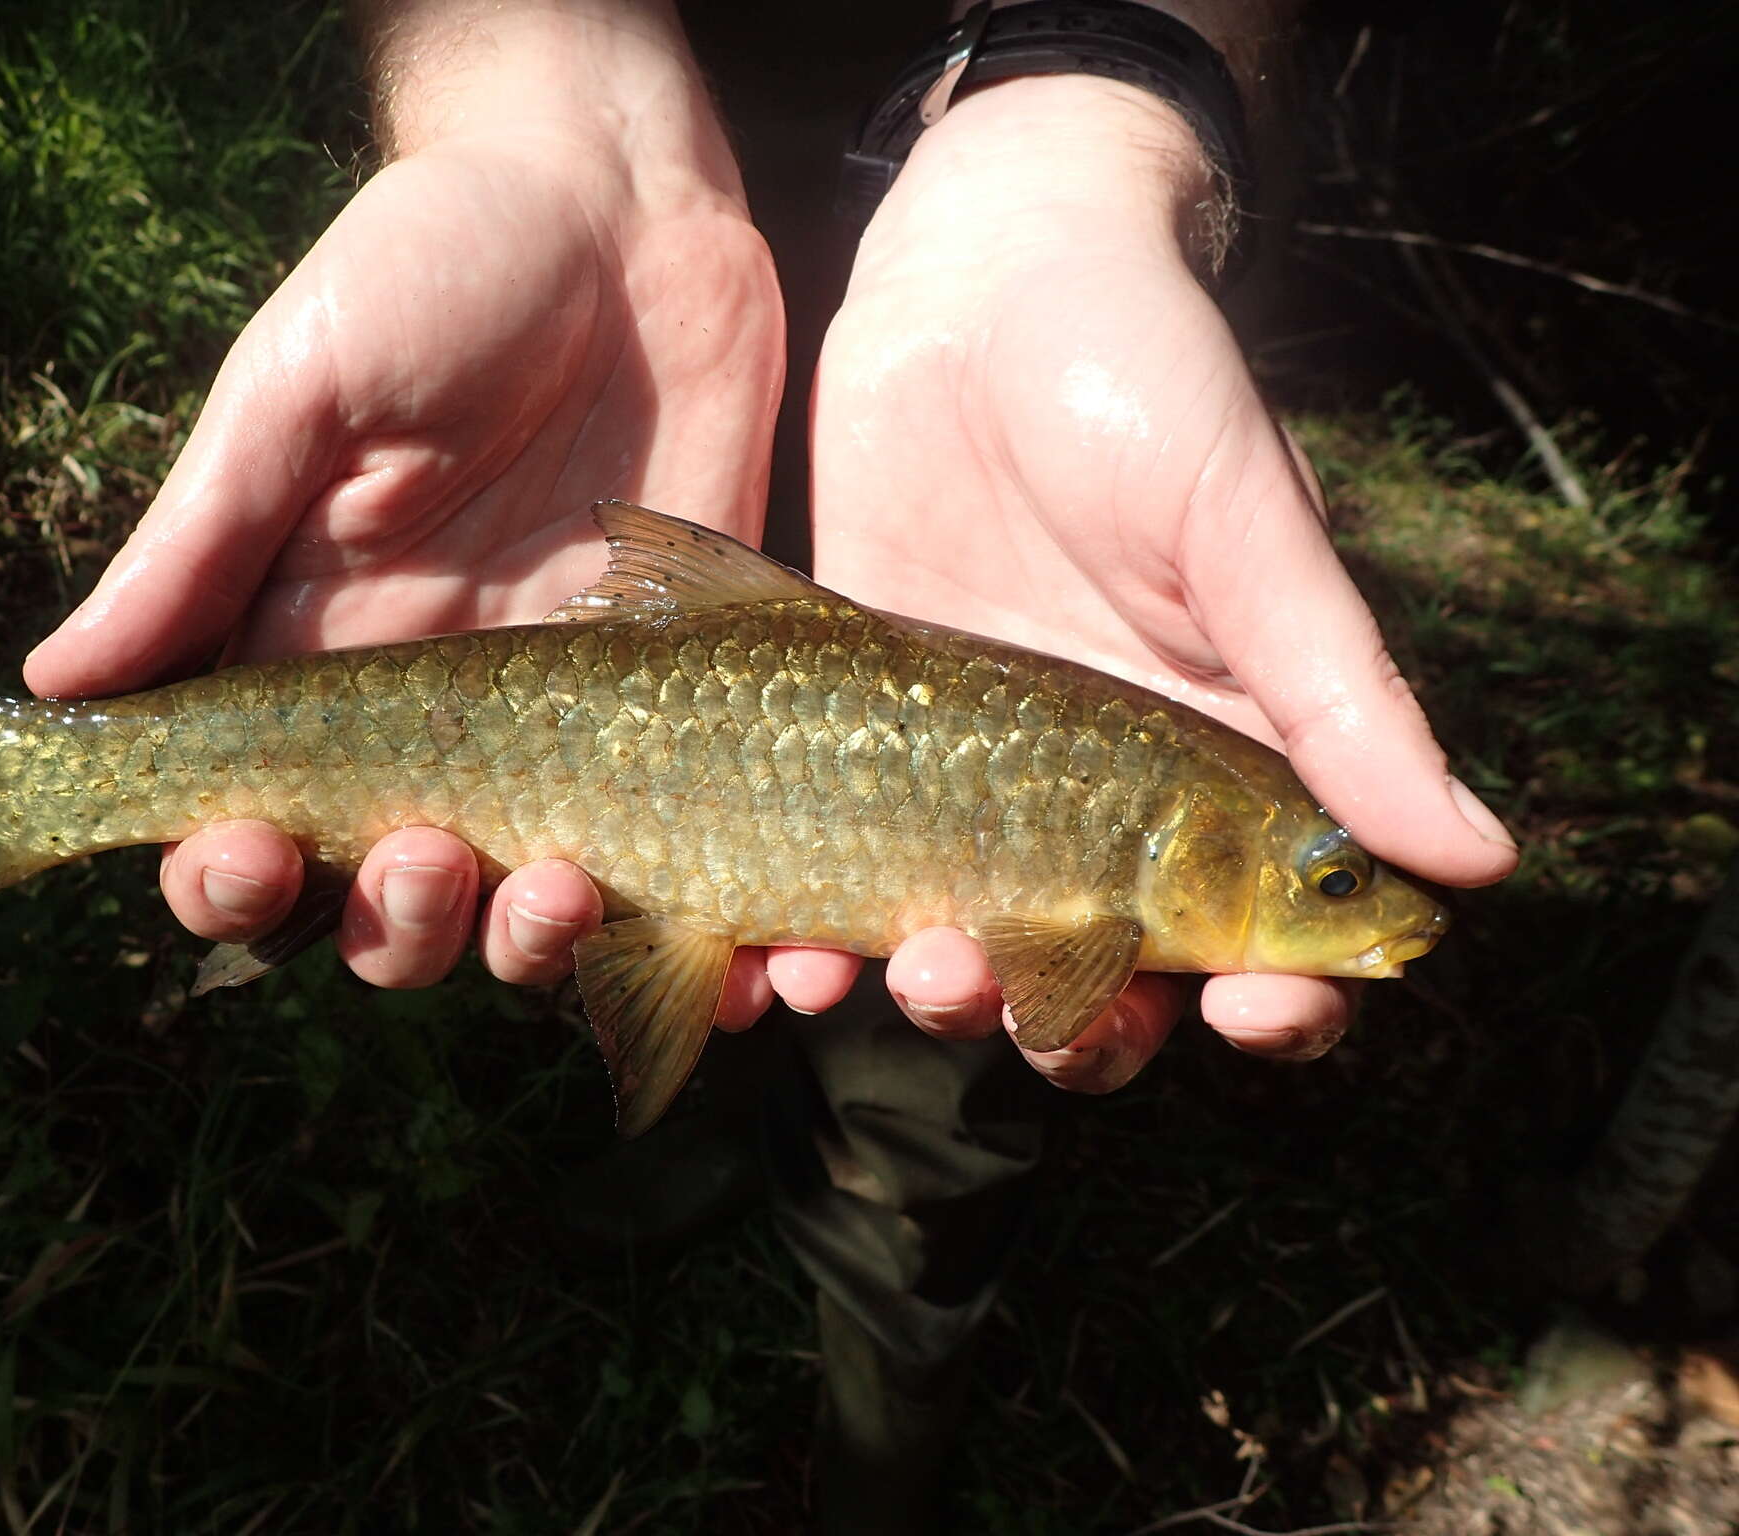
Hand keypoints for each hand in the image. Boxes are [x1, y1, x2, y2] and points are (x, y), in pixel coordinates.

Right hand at [22, 5, 783, 996]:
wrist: (625, 212)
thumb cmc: (434, 266)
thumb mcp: (298, 392)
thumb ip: (198, 544)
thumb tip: (55, 693)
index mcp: (311, 654)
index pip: (248, 821)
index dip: (229, 876)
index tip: (245, 857)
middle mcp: (428, 719)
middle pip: (379, 901)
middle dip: (387, 923)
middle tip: (426, 860)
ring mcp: (561, 726)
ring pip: (517, 911)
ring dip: (520, 943)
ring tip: (555, 889)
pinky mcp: (678, 709)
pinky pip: (671, 864)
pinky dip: (676, 935)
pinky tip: (693, 940)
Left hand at [805, 77, 1517, 1088]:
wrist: (978, 275)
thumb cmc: (1145, 377)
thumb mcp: (1242, 527)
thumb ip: (1338, 691)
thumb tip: (1479, 857)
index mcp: (1220, 761)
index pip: (1267, 936)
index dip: (1275, 1006)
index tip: (1251, 1017)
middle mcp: (1100, 799)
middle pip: (1108, 982)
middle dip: (1079, 1024)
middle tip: (1039, 1009)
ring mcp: (971, 779)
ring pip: (968, 949)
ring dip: (948, 997)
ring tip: (915, 972)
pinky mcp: (858, 736)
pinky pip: (836, 876)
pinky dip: (813, 942)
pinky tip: (779, 957)